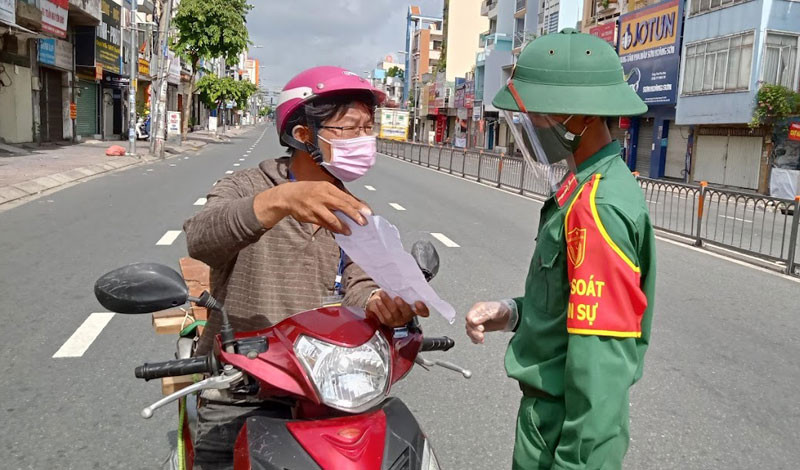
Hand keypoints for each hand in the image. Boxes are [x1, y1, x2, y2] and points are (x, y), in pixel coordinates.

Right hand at [254, 181, 369, 233]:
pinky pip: (323, 224)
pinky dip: (332, 228)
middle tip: (363, 223)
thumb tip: (354, 205)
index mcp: (328, 187)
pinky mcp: (310, 216)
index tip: (368, 212)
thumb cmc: (309, 191)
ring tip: (350, 231)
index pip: (346, 197)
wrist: (288, 196)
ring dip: (342, 226)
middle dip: (354, 215)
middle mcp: (322, 196)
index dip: (358, 205)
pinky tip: (338, 231)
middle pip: (342, 206)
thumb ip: (337, 196)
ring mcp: (315, 206)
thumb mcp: (323, 189)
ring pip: (332, 218)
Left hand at [366, 290, 429, 326]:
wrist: (384, 304)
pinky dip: (380, 308)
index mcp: (414, 309)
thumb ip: (406, 291)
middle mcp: (406, 316)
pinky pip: (383, 316)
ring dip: (387, 303)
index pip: (423, 312)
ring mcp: (396, 320)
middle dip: (402, 305)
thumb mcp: (403, 294)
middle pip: (406, 312)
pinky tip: (378, 301)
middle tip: (397, 298)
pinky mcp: (386, 321)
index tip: (418, 302)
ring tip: (383, 294)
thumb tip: (404, 280)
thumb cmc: (396, 296)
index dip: (422, 308)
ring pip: (392, 314)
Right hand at [465, 301, 511, 343]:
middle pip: (469, 325)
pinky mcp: (480, 329)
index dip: (472, 324)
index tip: (481, 329)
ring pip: (470, 330)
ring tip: (481, 339)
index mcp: (477, 308)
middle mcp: (475, 315)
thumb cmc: (502, 310)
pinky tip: (479, 341)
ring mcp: (477, 322)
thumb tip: (472, 321)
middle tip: (481, 336)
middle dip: (474, 332)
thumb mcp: (493, 311)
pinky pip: (473, 335)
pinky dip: (475, 339)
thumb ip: (483, 316)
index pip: (469, 317)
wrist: (509, 316)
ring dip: (474, 336)